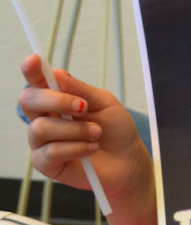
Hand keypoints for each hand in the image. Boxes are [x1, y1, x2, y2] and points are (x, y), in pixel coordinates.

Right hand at [18, 54, 150, 195]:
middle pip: (28, 100)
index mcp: (57, 100)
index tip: (34, 61)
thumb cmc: (115, 129)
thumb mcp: (105, 103)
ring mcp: (42, 142)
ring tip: (96, 133)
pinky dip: (77, 148)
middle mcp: (44, 118)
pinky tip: (91, 149)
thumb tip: (56, 74)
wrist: (127, 160)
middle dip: (57, 100)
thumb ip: (81, 90)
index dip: (31, 71)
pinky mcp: (45, 164)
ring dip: (76, 130)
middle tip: (83, 107)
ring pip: (42, 127)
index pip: (37, 82)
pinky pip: (51, 152)